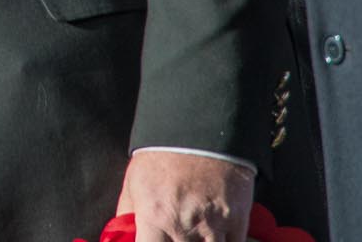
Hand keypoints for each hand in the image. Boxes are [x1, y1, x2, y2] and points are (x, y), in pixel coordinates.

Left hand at [114, 150, 253, 241]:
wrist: (200, 129)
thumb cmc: (162, 156)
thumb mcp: (134, 181)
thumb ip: (128, 213)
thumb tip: (123, 234)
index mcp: (155, 216)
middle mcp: (184, 226)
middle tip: (177, 237)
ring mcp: (213, 225)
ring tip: (195, 236)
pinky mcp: (238, 220)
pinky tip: (216, 236)